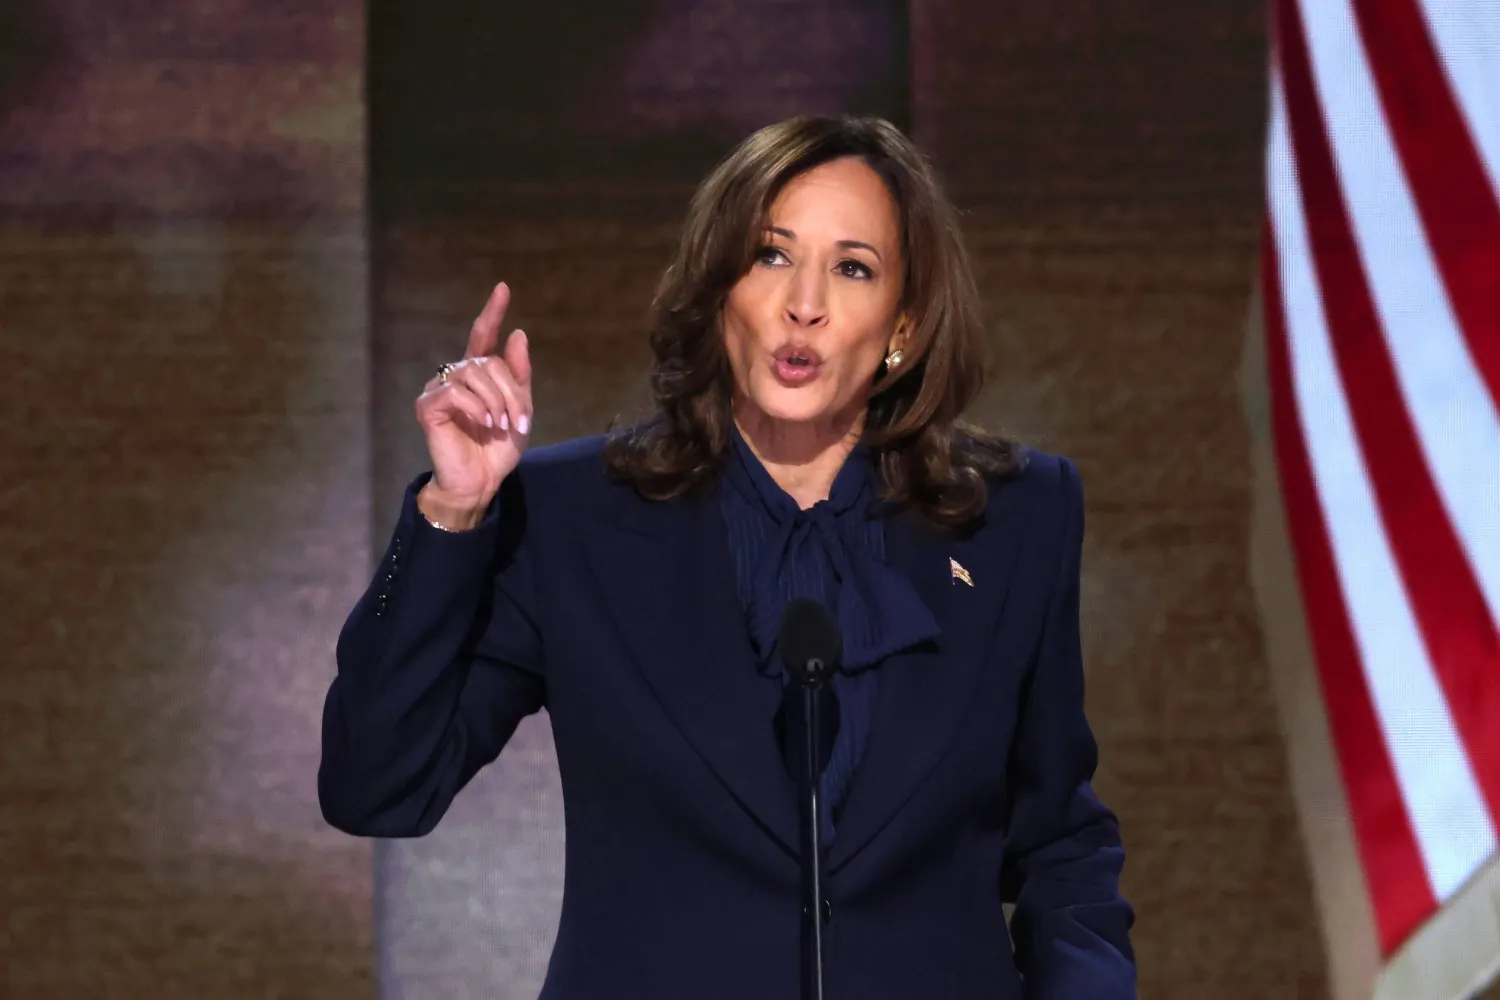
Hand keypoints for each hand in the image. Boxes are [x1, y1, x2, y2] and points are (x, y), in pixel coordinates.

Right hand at [414, 282, 532, 518]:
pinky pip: (455, 392)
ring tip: (502, 424)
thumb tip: (518, 333)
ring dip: (497, 400)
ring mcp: (439, 390)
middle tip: (520, 421)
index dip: (492, 312)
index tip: (503, 288)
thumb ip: (519, 376)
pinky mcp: (428, 406)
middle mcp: (456, 377)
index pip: (482, 337)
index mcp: (479, 377)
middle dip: (511, 390)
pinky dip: (476, 407)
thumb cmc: (497, 449)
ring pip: (473, 374)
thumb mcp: (519, 411)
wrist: (480, 482)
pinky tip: (484, 423)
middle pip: (488, 362)